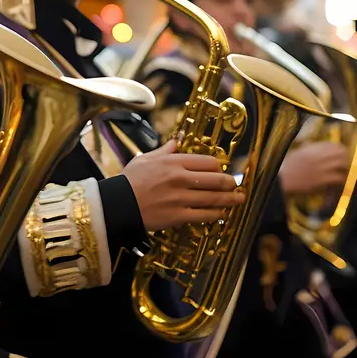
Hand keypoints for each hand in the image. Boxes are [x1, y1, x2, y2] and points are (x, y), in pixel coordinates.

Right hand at [122, 140, 243, 231]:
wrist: (117, 204)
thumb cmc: (128, 180)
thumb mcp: (144, 159)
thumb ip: (163, 151)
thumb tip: (175, 142)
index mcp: (173, 162)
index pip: (208, 162)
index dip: (219, 167)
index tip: (221, 171)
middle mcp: (180, 178)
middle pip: (216, 179)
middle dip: (230, 183)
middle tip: (236, 186)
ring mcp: (180, 198)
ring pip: (214, 198)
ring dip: (230, 200)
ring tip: (238, 199)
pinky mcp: (178, 215)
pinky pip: (204, 215)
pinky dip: (216, 215)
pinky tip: (222, 214)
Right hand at [278, 142, 349, 194]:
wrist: (282, 178)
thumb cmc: (286, 165)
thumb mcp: (297, 152)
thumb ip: (309, 148)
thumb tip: (317, 147)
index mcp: (312, 148)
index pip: (331, 144)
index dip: (338, 147)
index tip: (339, 151)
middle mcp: (319, 156)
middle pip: (340, 152)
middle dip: (344, 156)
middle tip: (344, 161)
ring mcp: (322, 167)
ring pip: (342, 163)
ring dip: (345, 167)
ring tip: (344, 170)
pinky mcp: (323, 179)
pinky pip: (338, 177)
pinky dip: (341, 179)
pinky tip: (339, 180)